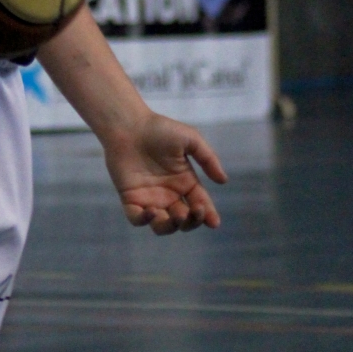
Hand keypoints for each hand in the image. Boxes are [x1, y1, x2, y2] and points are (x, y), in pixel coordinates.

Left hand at [103, 111, 224, 235]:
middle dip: (192, 221)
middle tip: (194, 211)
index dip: (208, 215)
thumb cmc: (159, 129)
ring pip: (163, 226)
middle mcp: (169, 194)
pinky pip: (137, 219)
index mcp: (184, 182)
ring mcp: (149, 198)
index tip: (214, 223)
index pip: (200, 204)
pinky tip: (151, 211)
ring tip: (176, 216)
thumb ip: (208, 159)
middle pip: (184, 220)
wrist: (128, 125)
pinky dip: (144, 221)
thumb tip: (223, 181)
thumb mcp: (190, 139)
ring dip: (171, 227)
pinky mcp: (130, 198)